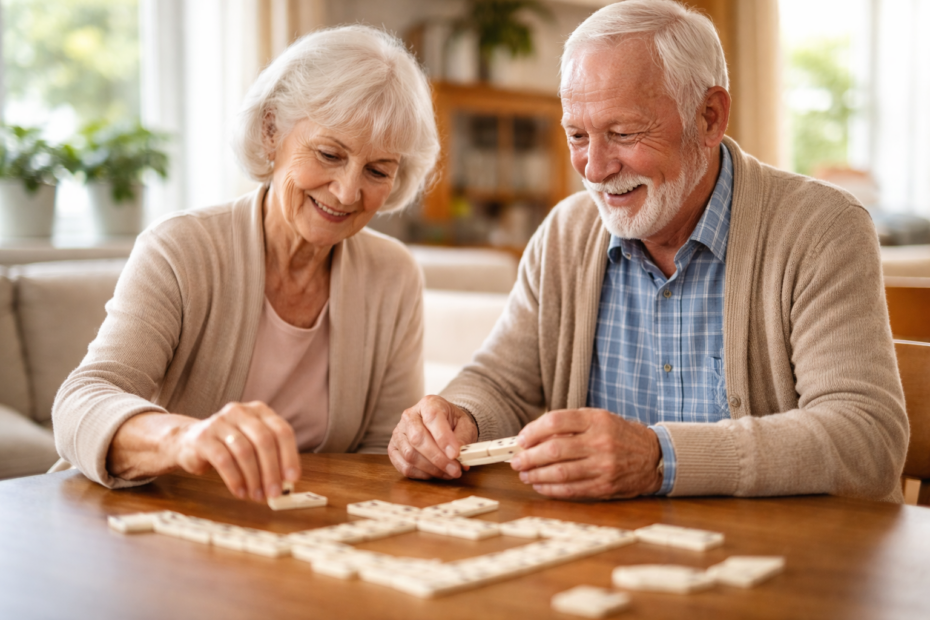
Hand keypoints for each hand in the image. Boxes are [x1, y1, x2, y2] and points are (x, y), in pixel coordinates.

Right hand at [170, 401, 300, 500]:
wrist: (189, 441)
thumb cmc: (229, 446)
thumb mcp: (253, 445)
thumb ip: (271, 458)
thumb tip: (288, 483)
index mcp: (259, 411)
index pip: (282, 431)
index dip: (289, 456)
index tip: (293, 478)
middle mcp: (240, 411)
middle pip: (264, 441)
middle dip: (272, 471)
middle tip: (274, 493)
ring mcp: (220, 422)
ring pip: (245, 452)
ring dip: (254, 478)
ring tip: (256, 495)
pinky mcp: (203, 437)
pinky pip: (224, 460)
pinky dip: (235, 479)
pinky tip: (240, 492)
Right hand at [388, 395, 478, 479]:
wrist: (444, 426)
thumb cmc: (453, 424)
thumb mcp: (465, 426)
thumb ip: (463, 438)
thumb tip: (458, 455)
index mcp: (428, 404)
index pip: (433, 418)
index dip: (443, 438)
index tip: (455, 454)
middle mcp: (409, 416)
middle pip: (418, 438)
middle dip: (438, 458)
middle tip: (455, 470)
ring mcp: (398, 433)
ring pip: (410, 455)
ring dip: (431, 469)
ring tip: (449, 473)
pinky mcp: (393, 449)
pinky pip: (404, 466)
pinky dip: (421, 474)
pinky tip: (435, 473)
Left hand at [509, 408, 661, 499]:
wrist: (654, 456)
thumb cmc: (619, 436)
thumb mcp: (599, 419)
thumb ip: (570, 424)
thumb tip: (534, 436)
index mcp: (596, 420)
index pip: (555, 422)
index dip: (532, 432)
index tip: (521, 439)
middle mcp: (600, 442)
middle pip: (554, 450)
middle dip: (529, 457)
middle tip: (516, 461)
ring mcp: (603, 466)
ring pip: (560, 472)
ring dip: (536, 475)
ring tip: (525, 474)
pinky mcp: (605, 486)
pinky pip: (571, 490)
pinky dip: (551, 489)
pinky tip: (540, 485)